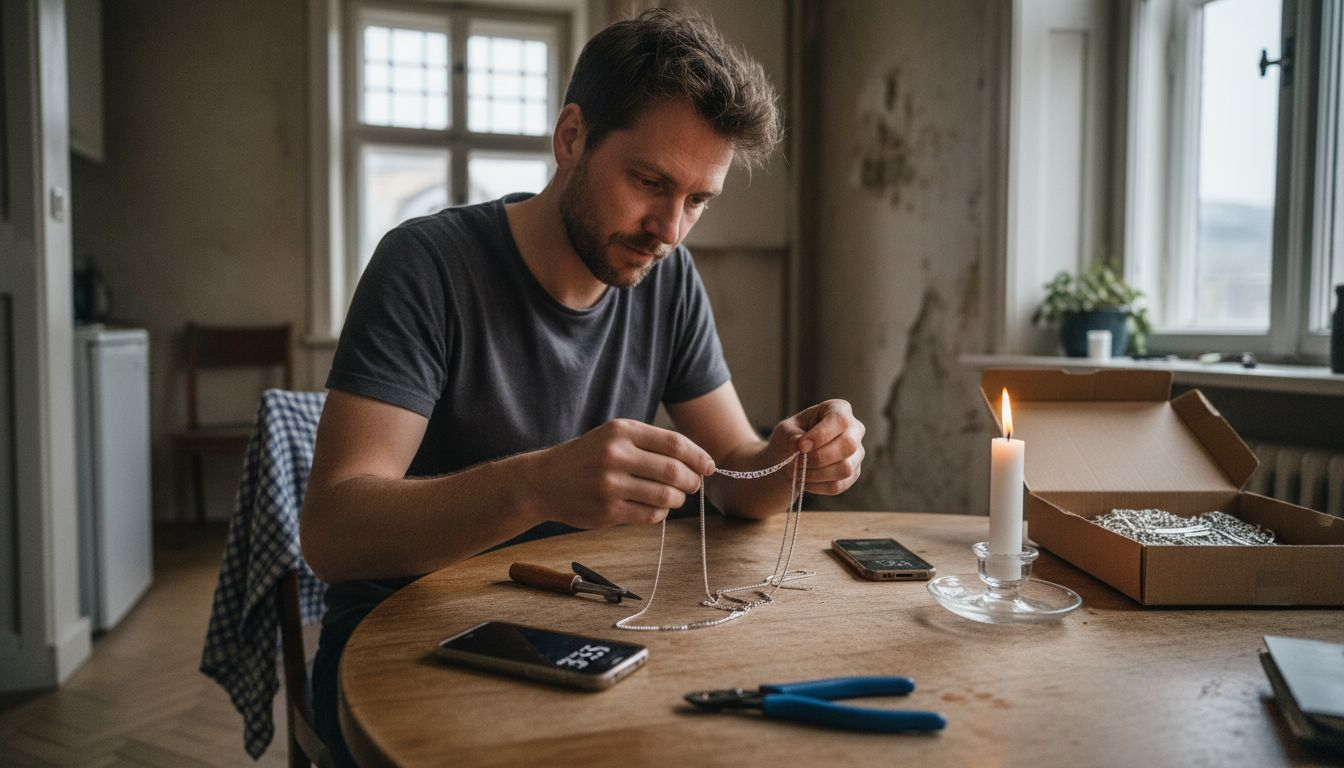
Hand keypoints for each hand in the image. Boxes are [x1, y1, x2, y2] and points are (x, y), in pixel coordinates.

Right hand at [524, 419, 714, 528]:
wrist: (544, 481)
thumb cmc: (587, 458)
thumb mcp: (614, 437)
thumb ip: (652, 445)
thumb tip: (698, 462)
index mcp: (621, 431)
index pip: (674, 443)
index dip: (698, 456)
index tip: (709, 466)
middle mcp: (616, 455)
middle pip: (674, 471)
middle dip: (691, 481)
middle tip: (692, 485)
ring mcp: (610, 485)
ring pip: (665, 496)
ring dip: (678, 499)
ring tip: (674, 497)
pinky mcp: (608, 511)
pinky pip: (650, 516)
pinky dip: (660, 513)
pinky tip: (655, 508)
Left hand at [770, 400, 864, 494]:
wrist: (791, 457)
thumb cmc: (791, 437)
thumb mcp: (785, 430)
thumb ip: (791, 435)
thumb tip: (800, 445)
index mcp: (839, 410)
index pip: (840, 420)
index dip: (821, 435)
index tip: (801, 446)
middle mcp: (855, 430)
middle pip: (848, 445)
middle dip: (819, 457)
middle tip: (798, 460)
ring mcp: (856, 453)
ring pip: (845, 468)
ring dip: (817, 473)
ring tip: (798, 470)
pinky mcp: (852, 474)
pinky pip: (838, 485)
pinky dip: (817, 485)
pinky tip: (804, 479)